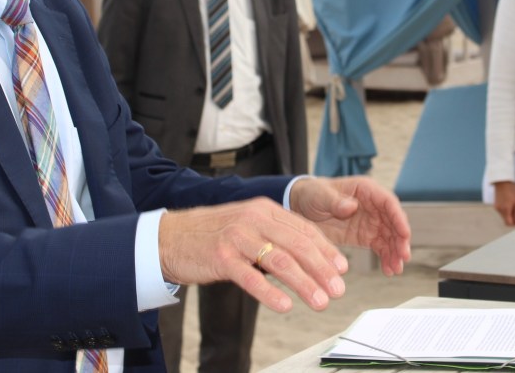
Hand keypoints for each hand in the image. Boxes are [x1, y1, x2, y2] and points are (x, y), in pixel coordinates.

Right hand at [158, 197, 348, 313]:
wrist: (171, 236)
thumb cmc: (214, 234)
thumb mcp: (249, 226)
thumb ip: (276, 236)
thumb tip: (311, 258)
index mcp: (265, 210)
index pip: (304, 229)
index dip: (326, 250)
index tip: (343, 269)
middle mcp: (254, 219)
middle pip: (297, 245)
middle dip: (322, 269)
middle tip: (338, 290)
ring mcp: (237, 237)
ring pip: (279, 261)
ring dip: (304, 284)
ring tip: (320, 301)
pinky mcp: (221, 257)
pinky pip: (250, 277)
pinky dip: (270, 293)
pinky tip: (285, 305)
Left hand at [289, 176, 410, 276]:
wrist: (302, 207)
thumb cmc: (313, 194)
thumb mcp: (320, 196)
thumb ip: (335, 201)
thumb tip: (352, 206)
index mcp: (366, 190)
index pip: (388, 202)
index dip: (399, 218)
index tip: (405, 234)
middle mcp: (373, 205)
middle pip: (394, 222)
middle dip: (401, 240)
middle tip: (403, 257)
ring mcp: (371, 222)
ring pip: (390, 237)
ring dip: (396, 252)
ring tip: (396, 269)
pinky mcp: (365, 236)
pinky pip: (381, 247)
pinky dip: (386, 258)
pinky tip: (389, 270)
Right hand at [493, 181, 514, 225]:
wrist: (502, 180)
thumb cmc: (512, 190)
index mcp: (505, 210)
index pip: (509, 223)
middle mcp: (499, 210)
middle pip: (506, 220)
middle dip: (512, 219)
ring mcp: (496, 207)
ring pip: (503, 216)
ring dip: (509, 215)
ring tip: (514, 206)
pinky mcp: (495, 204)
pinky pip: (501, 211)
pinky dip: (505, 211)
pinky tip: (509, 204)